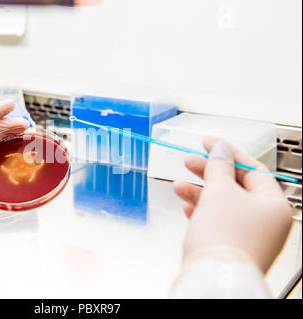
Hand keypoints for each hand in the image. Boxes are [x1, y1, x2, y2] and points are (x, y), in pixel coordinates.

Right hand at [173, 137, 292, 272]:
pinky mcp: (231, 246)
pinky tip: (187, 206)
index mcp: (273, 205)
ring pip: (222, 204)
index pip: (252, 169)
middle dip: (209, 173)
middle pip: (235, 186)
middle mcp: (265, 221)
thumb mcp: (220, 191)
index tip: (209, 143)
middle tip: (190, 161)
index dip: (228, 152)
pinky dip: (201, 211)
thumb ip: (219, 166)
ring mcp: (249, 235)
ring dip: (199, 192)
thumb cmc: (225, 238)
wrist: (213, 277)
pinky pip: (216, 221)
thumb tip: (220, 149)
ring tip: (179, 185)